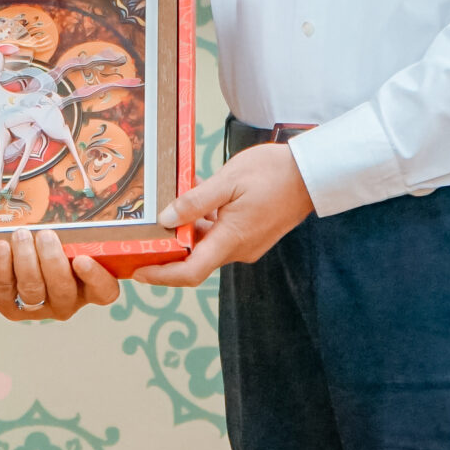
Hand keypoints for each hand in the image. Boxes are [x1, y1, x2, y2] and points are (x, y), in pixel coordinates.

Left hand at [0, 228, 119, 321]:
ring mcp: (37, 308)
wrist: (14, 259)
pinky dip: (2, 266)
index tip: (83, 259)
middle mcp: (65, 303)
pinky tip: (2, 246)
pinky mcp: (9, 306)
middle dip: (52, 261)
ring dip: (26, 260)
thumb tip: (85, 205)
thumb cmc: (48, 246)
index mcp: (88, 287)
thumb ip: (75, 233)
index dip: (96, 279)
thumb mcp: (67, 238)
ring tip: (21, 235)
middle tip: (46, 235)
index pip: (104, 292)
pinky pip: (4, 290)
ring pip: (33, 291)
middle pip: (63, 290)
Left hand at [130, 141, 313, 286]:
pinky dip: (205, 221)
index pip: (191, 272)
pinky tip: (197, 196)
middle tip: (143, 235)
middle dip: (169, 250)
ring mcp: (247, 243)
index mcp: (232, 239)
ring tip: (168, 204)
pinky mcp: (252, 233)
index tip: (138, 272)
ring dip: (188, 230)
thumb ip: (195, 201)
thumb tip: (166, 219)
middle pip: (195, 259)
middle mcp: (239, 249)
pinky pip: (221, 233)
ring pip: (208, 243)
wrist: (312, 173)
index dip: (162, 276)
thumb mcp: (228, 180)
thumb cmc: (273, 173)